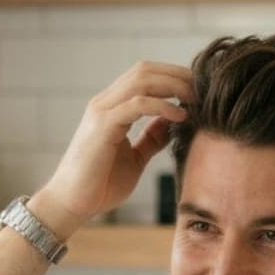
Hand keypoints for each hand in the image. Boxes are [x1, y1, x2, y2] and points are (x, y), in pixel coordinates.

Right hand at [32, 62, 192, 234]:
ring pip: (141, 79)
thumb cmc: (100, 185)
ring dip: (173, 85)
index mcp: (112, 107)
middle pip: (145, 70)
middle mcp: (105, 103)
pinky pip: (137, 104)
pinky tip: (180, 116)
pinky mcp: (102, 126)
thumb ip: (151, 138)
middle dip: (177, 75)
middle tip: (202, 89)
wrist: (72, 204)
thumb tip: (172, 122)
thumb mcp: (135, 158)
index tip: (198, 91)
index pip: (145, 75)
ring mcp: (102, 112)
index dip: (173, 77)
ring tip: (195, 98)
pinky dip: (162, 106)